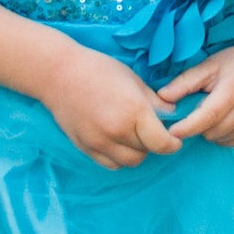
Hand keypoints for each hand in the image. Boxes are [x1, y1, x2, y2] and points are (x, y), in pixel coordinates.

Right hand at [44, 46, 182, 168]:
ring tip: (131, 134)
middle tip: (149, 129)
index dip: (172, 143)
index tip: (174, 139)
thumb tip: (173, 114)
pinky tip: (116, 140)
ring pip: (129, 162)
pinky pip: (110, 164)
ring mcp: (100, 142)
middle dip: (153, 143)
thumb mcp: (133, 80)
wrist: (59, 74)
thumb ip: (155, 102)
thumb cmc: (99, 70)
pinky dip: (118, 156)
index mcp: (134, 111)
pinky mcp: (86, 148)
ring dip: (135, 151)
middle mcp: (118, 131)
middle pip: (147, 152)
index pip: (162, 143)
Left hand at [156, 35, 233, 146]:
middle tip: (201, 107)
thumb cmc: (232, 63)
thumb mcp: (207, 67)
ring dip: (212, 130)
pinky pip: (232, 143)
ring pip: (221, 139)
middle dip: (200, 125)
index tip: (171, 132)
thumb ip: (183, 83)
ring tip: (217, 110)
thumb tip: (161, 98)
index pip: (209, 115)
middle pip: (213, 131)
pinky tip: (227, 117)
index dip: (188, 126)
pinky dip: (224, 134)